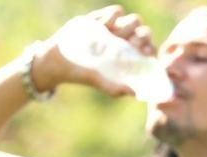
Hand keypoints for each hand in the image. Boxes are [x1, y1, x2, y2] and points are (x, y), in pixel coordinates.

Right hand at [34, 5, 157, 97]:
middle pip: (145, 32)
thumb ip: (114, 88)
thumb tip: (134, 94)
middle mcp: (125, 42)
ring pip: (135, 20)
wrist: (57, 59)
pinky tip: (103, 26)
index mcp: (128, 58)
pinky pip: (117, 11)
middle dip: (142, 36)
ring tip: (114, 35)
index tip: (144, 52)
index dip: (149, 49)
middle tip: (131, 42)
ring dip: (129, 26)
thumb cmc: (80, 74)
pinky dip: (113, 16)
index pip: (148, 50)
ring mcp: (115, 29)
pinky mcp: (103, 18)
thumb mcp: (98, 81)